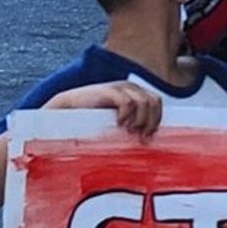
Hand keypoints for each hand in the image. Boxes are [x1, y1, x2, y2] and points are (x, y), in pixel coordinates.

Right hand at [44, 82, 162, 136]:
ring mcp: (119, 87)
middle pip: (153, 102)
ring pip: (143, 103)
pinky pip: (127, 103)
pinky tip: (119, 123)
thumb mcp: (118, 120)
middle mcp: (130, 87)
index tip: (147, 136)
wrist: (70, 109)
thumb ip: (133, 124)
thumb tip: (148, 140)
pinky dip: (126, 115)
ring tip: (128, 130)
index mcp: (135, 93)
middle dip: (150, 122)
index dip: (156, 119)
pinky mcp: (108, 91)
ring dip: (140, 120)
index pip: (156, 102)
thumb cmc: (94, 119)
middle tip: (140, 136)